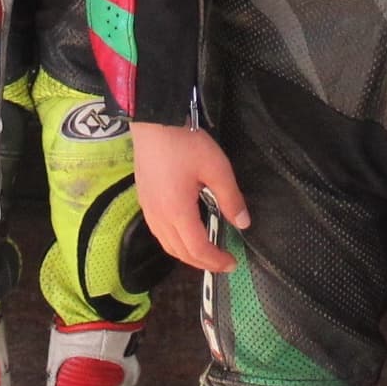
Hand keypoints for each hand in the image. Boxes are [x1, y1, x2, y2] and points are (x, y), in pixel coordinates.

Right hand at [134, 121, 246, 275]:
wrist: (153, 122)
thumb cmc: (185, 142)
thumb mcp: (217, 168)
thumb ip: (231, 198)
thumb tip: (243, 223)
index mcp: (177, 211)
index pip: (198, 249)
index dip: (215, 261)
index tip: (231, 263)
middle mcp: (159, 216)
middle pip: (180, 252)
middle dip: (202, 263)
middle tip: (222, 264)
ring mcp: (148, 209)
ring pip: (167, 245)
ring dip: (187, 254)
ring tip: (206, 254)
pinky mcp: (143, 200)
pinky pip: (159, 232)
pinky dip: (174, 242)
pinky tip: (185, 234)